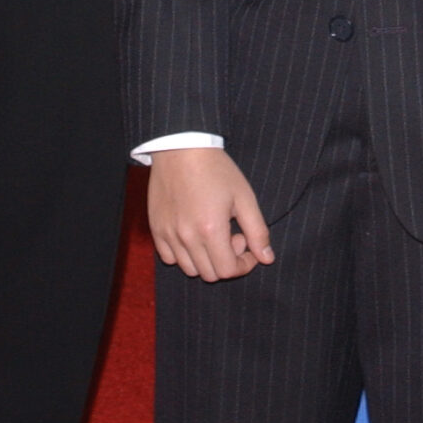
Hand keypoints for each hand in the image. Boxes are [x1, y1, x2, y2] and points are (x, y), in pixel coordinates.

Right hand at [147, 147, 273, 279]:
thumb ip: (258, 231)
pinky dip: (182, 254)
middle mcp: (187, 237)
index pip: (229, 271)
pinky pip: (168, 257)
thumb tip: (267, 258)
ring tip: (212, 234)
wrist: (181, 147)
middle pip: (210, 274)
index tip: (248, 247)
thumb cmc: (216, 169)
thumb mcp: (244, 197)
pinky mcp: (156, 228)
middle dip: (227, 261)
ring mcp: (168, 234)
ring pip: (189, 269)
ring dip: (206, 260)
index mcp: (211, 230)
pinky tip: (193, 234)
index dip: (244, 265)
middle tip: (232, 235)